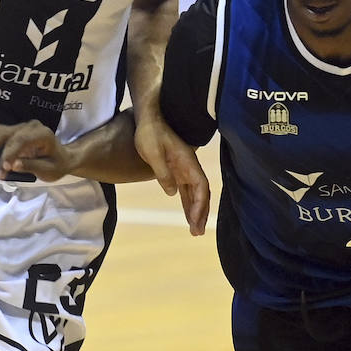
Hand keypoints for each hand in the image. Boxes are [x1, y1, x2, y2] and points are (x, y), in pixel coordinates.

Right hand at [0, 121, 72, 180]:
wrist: (62, 157)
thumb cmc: (57, 165)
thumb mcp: (48, 170)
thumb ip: (31, 166)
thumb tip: (14, 165)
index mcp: (43, 134)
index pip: (21, 140)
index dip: (9, 153)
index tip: (4, 168)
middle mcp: (31, 126)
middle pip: (7, 133)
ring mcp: (22, 126)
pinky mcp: (15, 130)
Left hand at [134, 112, 209, 235]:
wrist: (149, 118)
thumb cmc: (150, 133)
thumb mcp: (153, 152)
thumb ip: (163, 172)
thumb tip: (173, 192)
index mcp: (187, 162)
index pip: (200, 186)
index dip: (200, 203)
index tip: (195, 219)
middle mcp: (189, 167)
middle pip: (200, 193)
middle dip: (201, 213)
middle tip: (198, 232)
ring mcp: (183, 169)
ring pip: (194, 193)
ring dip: (195, 211)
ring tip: (195, 229)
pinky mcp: (176, 170)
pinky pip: (185, 190)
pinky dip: (188, 203)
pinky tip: (188, 215)